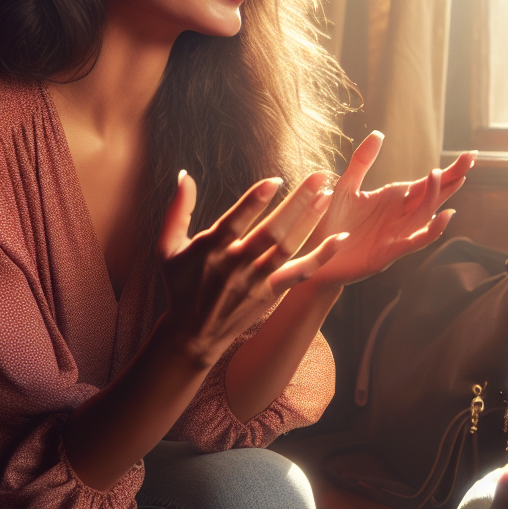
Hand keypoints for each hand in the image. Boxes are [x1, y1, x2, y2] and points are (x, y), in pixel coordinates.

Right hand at [156, 170, 347, 366]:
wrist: (192, 334)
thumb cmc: (179, 283)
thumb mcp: (167, 247)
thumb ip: (177, 210)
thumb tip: (185, 174)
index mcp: (210, 250)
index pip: (234, 222)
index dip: (253, 202)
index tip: (275, 180)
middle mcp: (235, 265)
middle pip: (270, 232)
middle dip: (297, 204)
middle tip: (319, 177)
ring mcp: (255, 281)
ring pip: (287, 249)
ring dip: (310, 222)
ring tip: (328, 196)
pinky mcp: (271, 293)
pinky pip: (299, 274)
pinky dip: (321, 257)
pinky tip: (340, 238)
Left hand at [303, 132, 474, 287]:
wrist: (316, 255)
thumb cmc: (331, 222)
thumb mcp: (346, 186)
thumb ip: (362, 161)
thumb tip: (379, 133)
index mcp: (394, 200)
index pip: (428, 183)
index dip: (450, 171)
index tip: (470, 155)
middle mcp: (401, 216)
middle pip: (434, 196)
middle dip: (452, 179)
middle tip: (471, 160)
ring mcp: (397, 234)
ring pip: (425, 215)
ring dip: (434, 197)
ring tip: (438, 175)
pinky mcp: (387, 253)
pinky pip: (414, 241)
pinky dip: (430, 231)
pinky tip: (441, 217)